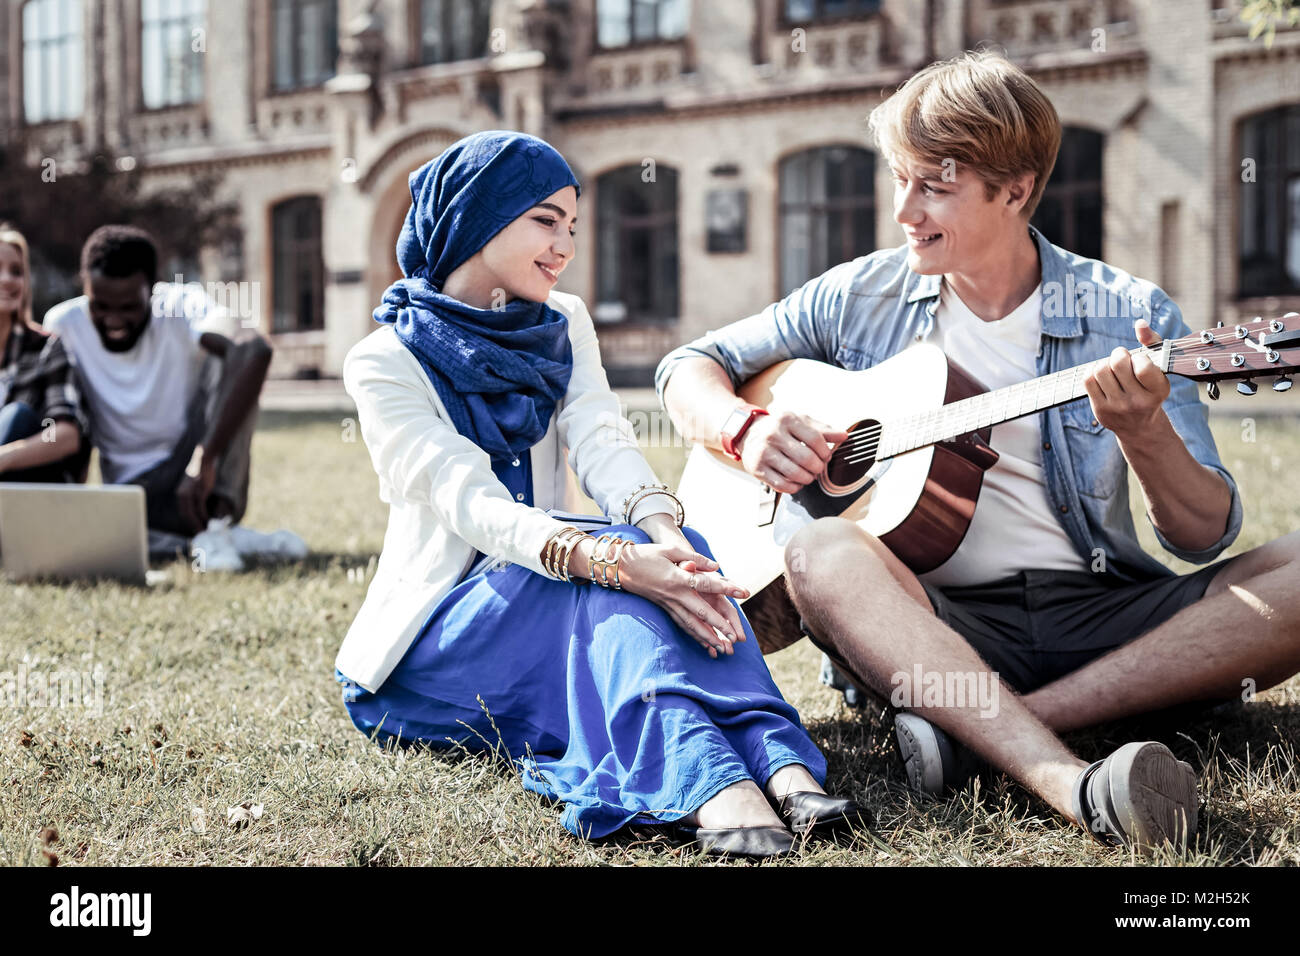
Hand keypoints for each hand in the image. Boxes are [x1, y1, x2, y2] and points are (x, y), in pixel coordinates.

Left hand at [175, 454, 216, 534]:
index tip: (194, 527)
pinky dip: (204, 516)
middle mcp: (182, 495)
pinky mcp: (199, 493)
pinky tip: (208, 520)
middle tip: (199, 532)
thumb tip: (198, 505)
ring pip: (192, 514)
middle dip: (192, 525)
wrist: (203, 461)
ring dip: (198, 523)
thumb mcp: (193, 485)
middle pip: (186, 515)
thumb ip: (193, 495)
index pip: (183, 512)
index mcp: (180, 494)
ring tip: (204, 530)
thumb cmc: (200, 472)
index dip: (188, 521)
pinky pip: (200, 509)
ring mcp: (191, 495)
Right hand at [615, 541, 750, 657]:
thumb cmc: (647, 555)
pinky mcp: (664, 608)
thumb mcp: (670, 549)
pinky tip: (703, 643)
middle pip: (701, 612)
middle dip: (719, 626)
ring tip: (722, 649)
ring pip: (691, 624)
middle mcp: (675, 594)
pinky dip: (694, 635)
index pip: (707, 583)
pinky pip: (681, 624)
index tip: (744, 592)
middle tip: (736, 638)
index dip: (727, 587)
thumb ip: (695, 558)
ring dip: (707, 637)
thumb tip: (716, 566)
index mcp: (678, 577)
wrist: (621, 567)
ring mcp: (669, 604)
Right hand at [737, 410, 846, 494]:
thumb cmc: (779, 428)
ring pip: (795, 474)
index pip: (815, 439)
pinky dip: (795, 487)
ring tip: (808, 475)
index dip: (825, 452)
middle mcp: (773, 435)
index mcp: (787, 421)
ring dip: (807, 479)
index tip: (826, 456)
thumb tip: (844, 436)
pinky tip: (797, 482)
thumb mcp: (800, 422)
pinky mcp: (757, 469)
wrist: (747, 432)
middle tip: (818, 468)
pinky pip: (782, 485)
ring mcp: (764, 453)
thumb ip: (823, 430)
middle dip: (818, 467)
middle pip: (806, 459)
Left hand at [1082, 320, 1169, 439]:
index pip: (1143, 366)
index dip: (1137, 357)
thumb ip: (1152, 343)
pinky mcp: (1100, 409)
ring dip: (1105, 363)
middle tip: (1122, 359)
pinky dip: (1093, 371)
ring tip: (1113, 368)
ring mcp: (1117, 407)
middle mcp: (1138, 402)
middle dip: (1119, 355)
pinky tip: (1102, 375)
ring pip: (1100, 370)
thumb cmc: (1150, 390)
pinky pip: (1088, 380)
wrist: (1140, 426)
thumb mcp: (1159, 370)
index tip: (1139, 361)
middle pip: (1117, 364)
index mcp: (1158, 391)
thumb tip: (1139, 323)